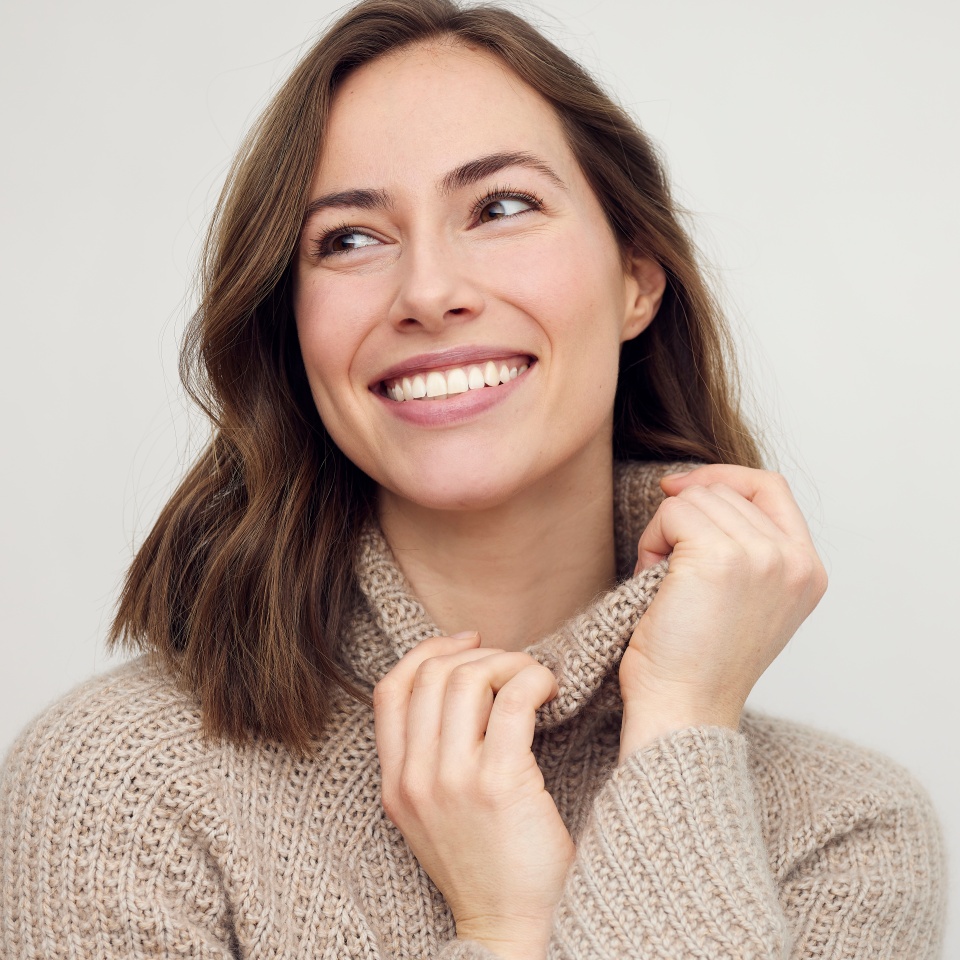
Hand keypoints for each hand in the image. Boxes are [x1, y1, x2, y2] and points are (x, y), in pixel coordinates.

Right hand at [374, 633, 575, 959]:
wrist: (510, 927)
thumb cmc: (485, 864)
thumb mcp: (433, 813)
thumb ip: (430, 757)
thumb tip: (463, 683)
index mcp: (394, 783)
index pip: (389, 689)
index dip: (428, 652)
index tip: (468, 645)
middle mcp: (416, 779)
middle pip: (434, 676)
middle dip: (479, 655)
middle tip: (513, 666)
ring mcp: (453, 781)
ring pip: (470, 679)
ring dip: (510, 663)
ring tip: (536, 678)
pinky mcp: (499, 784)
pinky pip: (513, 700)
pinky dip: (534, 678)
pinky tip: (551, 689)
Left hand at [619, 465, 827, 759]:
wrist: (681, 708)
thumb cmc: (694, 660)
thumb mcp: (739, 596)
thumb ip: (740, 543)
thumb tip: (690, 485)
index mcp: (807, 571)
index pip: (770, 488)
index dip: (722, 478)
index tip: (680, 491)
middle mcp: (793, 561)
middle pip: (725, 490)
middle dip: (684, 519)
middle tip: (668, 573)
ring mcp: (762, 557)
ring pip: (696, 498)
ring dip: (665, 532)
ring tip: (663, 583)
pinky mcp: (722, 557)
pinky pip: (673, 511)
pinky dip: (652, 540)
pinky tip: (652, 580)